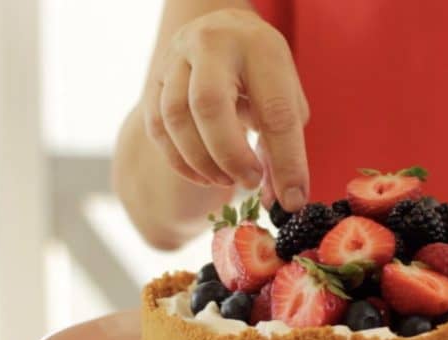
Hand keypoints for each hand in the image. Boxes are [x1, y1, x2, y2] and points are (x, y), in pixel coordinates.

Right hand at [142, 8, 309, 210]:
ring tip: (227, 180)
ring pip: (175, 117)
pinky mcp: (155, 79)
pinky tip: (204, 175)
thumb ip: (285, 146)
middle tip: (250, 182)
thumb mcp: (286, 97)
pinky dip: (180, 160)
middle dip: (231, 156)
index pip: (275, 112)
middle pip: (209, 106)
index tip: (292, 199)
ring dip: (202, 161)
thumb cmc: (263, 73)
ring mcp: (177, 59)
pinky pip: (158, 126)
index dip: (286, 163)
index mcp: (260, 48)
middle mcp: (212, 44)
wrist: (224, 32)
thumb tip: (282, 200)